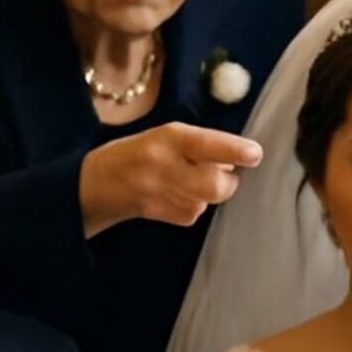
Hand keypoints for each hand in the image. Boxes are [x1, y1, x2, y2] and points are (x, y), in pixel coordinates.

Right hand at [79, 122, 262, 237]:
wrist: (97, 184)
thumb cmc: (137, 152)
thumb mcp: (164, 135)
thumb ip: (200, 144)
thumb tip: (238, 160)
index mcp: (167, 139)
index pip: (205, 144)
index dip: (233, 151)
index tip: (255, 154)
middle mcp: (165, 167)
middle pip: (216, 185)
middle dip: (229, 181)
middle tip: (224, 171)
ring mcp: (163, 195)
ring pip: (209, 199)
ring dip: (210, 190)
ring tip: (187, 178)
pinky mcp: (164, 216)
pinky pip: (197, 212)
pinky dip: (196, 203)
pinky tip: (175, 194)